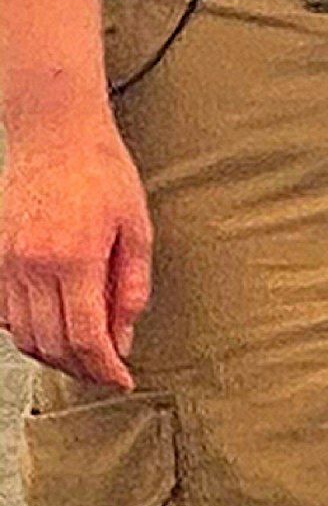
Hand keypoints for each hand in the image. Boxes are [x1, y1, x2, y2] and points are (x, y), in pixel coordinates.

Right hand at [0, 102, 151, 387]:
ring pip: (23, 333)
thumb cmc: (99, 169)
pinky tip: (50, 326)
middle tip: (106, 372)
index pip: (85, 339)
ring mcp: (8, 256)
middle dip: (82, 369)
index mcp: (73, 259)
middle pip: (52, 344)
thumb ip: (131, 289)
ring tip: (82, 355)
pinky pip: (3, 310)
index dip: (105, 370)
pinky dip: (25, 330)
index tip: (121, 380)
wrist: (52, 126)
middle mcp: (32, 262)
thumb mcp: (137, 231)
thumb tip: (123, 338)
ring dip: (53, 354)